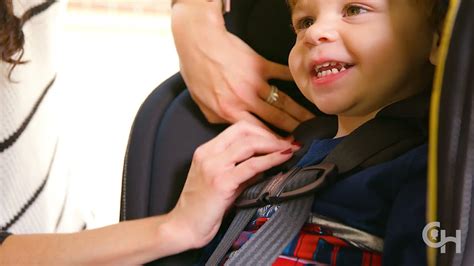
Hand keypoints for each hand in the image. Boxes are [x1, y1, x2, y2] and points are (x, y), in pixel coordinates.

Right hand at [168, 122, 299, 247]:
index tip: (278, 138)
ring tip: (290, 149)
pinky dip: (271, 159)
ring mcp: (214, 167)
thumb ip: (241, 171)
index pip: (238, 128)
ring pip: (249, 143)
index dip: (261, 130)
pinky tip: (283, 158)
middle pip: (244, 130)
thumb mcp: (221, 182)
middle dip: (269, 134)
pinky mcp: (221, 182)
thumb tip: (266, 162)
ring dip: (274, 144)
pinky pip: (252, 165)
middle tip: (287, 143)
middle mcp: (208, 154)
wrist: (183, 228)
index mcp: (206, 151)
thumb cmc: (202, 209)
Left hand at [171, 2, 313, 132]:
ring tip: (312, 121)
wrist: (197, 41)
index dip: (273, 143)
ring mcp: (253, 81)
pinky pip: (282, 74)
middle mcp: (244, 99)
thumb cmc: (196, 71)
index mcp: (229, 111)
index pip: (256, 133)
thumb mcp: (201, 103)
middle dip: (294, 131)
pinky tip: (307, 88)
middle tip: (307, 138)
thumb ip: (217, 119)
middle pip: (276, 119)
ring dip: (299, 112)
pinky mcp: (259, 64)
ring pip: (283, 101)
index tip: (285, 149)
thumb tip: (232, 129)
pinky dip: (295, 81)